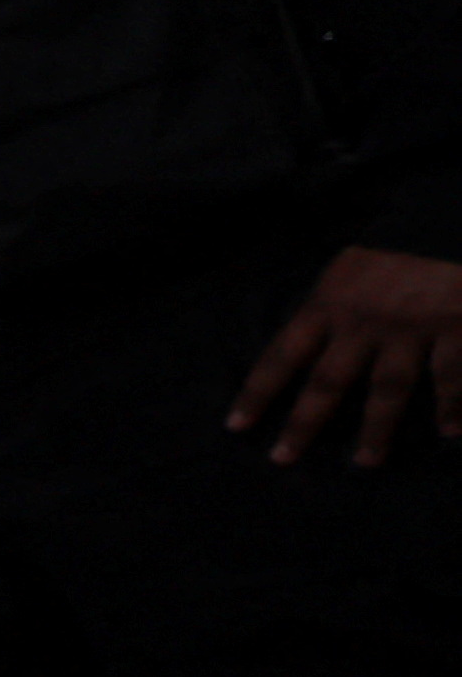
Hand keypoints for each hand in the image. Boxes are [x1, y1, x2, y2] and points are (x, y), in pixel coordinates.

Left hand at [230, 246, 461, 466]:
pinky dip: (454, 406)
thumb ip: (330, 307)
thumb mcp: (347, 267)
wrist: (447, 215)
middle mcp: (362, 320)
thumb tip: (308, 346)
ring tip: (366, 462)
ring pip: (387, 389)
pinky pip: (452, 375)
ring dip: (375, 430)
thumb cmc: (396, 242)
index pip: (282, 354)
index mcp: (328, 302)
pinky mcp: (455, 325)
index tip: (237, 425)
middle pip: (327, 383)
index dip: (257, 392)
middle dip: (303, 424)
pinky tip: (451, 432)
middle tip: (283, 458)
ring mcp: (409, 326)